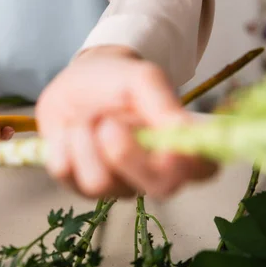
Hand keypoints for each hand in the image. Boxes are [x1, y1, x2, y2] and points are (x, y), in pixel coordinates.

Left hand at [36, 45, 216, 198]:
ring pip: (100, 184)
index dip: (190, 164)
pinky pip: (65, 173)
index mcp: (179, 147)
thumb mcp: (143, 80)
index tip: (168, 147)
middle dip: (127, 154)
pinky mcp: (76, 183)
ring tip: (87, 117)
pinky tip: (69, 129)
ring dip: (86, 140)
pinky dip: (62, 143)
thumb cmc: (118, 80)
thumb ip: (164, 105)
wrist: (76, 79)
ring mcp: (113, 184)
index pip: (203, 170)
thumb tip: (183, 132)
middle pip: (158, 188)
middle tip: (108, 122)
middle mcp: (150, 174)